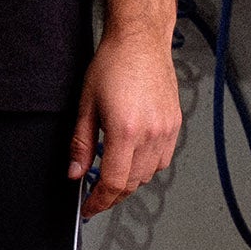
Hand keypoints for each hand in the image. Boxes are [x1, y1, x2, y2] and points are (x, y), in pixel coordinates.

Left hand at [68, 27, 180, 217]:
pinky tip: (133, 157)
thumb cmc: (113, 64)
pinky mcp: (175, 125)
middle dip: (112, 194)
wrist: (140, 42)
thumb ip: (80, 144)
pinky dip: (147, 166)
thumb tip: (75, 172)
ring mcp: (166, 130)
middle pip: (132, 183)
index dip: (99, 201)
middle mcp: (150, 133)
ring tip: (113, 172)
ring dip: (130, 180)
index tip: (89, 207)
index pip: (114, 182)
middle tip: (96, 194)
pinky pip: (163, 159)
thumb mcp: (86, 104)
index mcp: (125, 130)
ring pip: (149, 174)